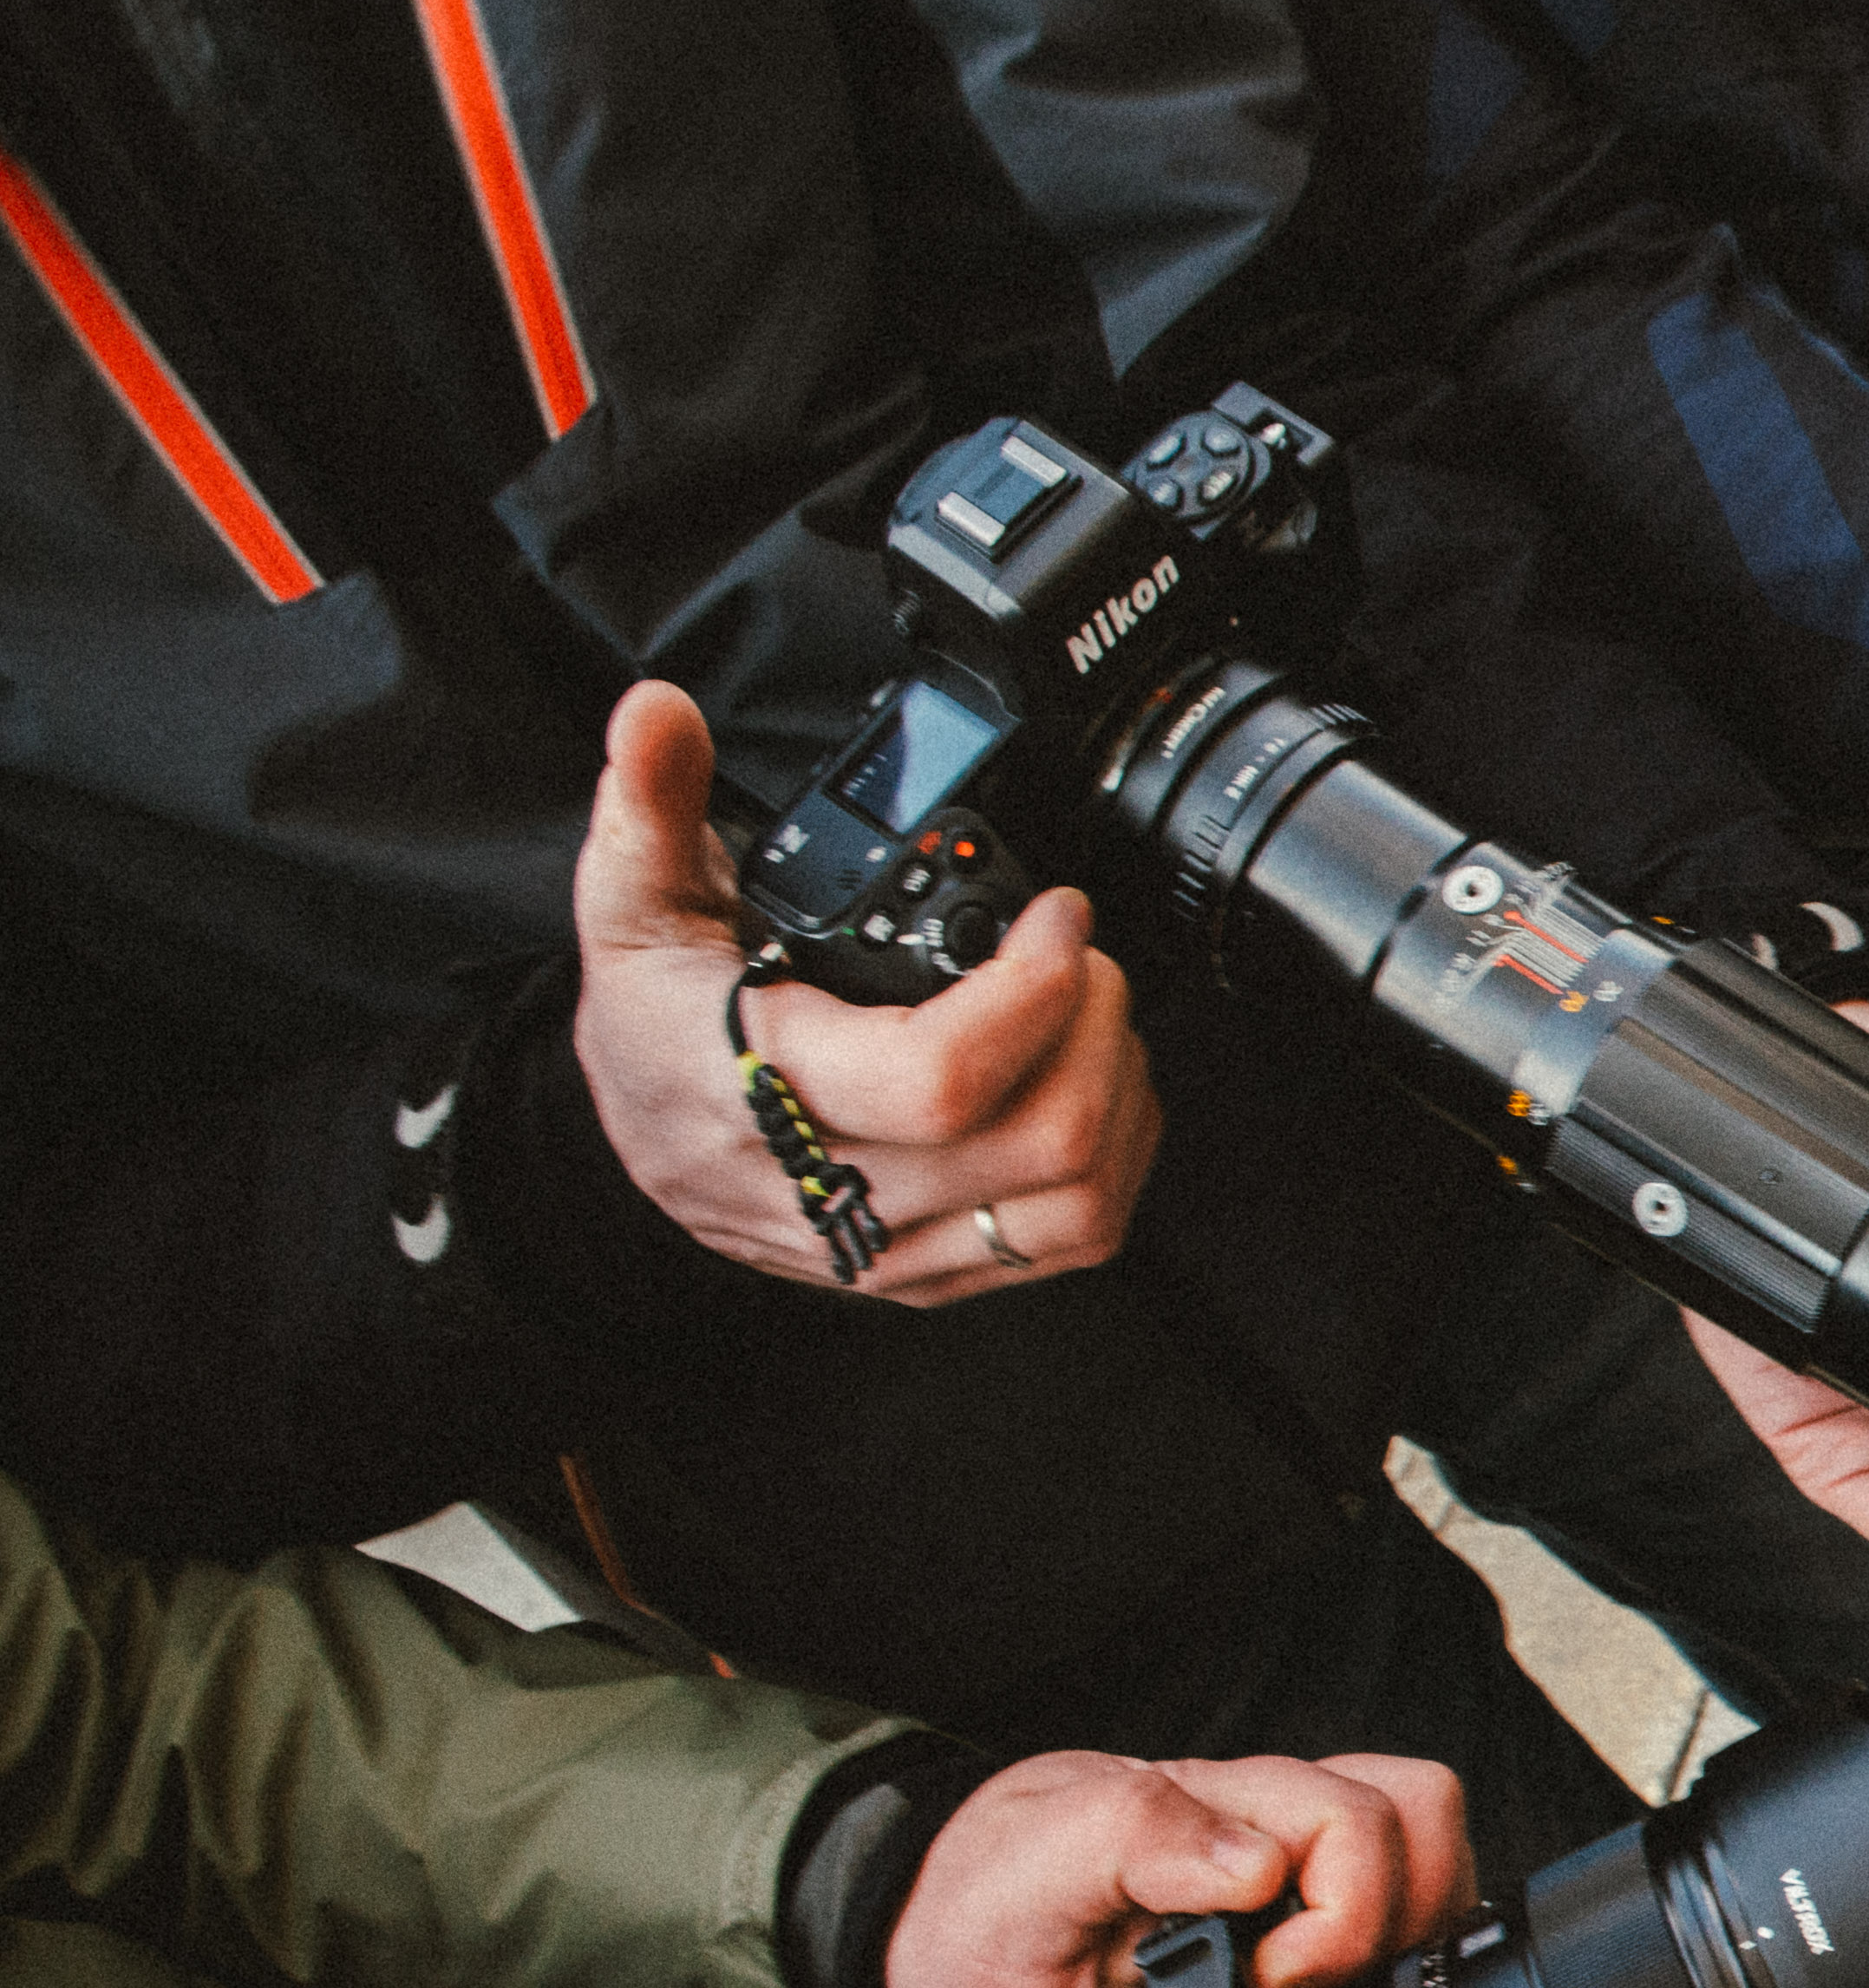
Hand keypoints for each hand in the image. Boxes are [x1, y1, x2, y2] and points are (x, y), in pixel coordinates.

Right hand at [561, 683, 1161, 1299]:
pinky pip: (1068, 1242)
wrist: (638, 1126)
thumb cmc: (650, 1014)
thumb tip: (657, 713)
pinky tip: (1094, 1086)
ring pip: (1076, 1205)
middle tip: (1085, 958)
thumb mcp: (630, 897)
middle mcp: (825, 1191)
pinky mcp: (927, 1274)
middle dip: (1097, 1027)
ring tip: (1094, 1019)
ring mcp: (883, 1247)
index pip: (938, 1080)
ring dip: (1119, 1097)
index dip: (1033, 989)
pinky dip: (1116, 1161)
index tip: (1056, 914)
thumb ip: (650, 801)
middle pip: (1040, 1141)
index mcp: (755, 1092)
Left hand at [884, 1749, 1476, 1987]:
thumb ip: (1134, 1839)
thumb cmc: (977, 1926)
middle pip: (1422, 1823)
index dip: (1340, 1924)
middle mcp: (1267, 1822)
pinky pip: (1397, 1915)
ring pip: (1428, 1865)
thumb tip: (1258, 1864)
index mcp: (1212, 1801)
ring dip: (1399, 1944)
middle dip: (1392, 1928)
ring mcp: (1290, 1866)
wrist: (938, 1975)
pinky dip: (1384, 1967)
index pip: (1365, 1821)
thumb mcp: (1023, 1881)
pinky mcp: (1298, 1916)